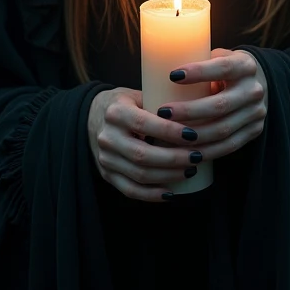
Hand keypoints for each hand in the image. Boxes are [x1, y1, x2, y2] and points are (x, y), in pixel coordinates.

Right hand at [87, 86, 205, 202]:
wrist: (92, 115)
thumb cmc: (125, 103)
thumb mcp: (138, 95)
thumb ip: (160, 104)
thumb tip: (195, 112)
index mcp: (116, 112)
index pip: (144, 124)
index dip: (170, 132)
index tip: (193, 135)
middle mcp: (107, 136)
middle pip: (142, 154)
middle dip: (174, 159)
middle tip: (197, 156)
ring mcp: (105, 158)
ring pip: (139, 175)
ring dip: (168, 176)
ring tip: (190, 171)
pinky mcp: (106, 174)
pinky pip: (130, 190)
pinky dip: (152, 195)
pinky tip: (171, 193)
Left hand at [156, 48, 267, 160]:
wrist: (256, 83)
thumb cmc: (224, 69)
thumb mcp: (218, 58)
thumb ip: (198, 61)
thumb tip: (160, 66)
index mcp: (245, 66)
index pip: (223, 68)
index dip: (198, 72)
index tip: (172, 76)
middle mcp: (254, 89)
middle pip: (220, 105)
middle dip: (189, 111)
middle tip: (163, 112)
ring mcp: (257, 112)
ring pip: (222, 130)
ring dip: (193, 136)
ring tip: (168, 135)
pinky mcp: (254, 131)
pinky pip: (228, 146)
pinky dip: (206, 151)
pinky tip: (186, 151)